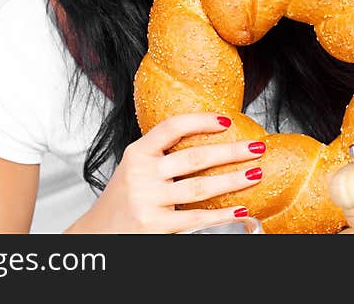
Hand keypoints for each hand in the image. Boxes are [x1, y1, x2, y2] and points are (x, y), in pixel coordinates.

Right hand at [67, 113, 264, 233]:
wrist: (96, 234)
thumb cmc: (123, 199)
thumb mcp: (134, 168)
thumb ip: (160, 155)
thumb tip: (207, 139)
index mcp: (137, 153)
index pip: (171, 128)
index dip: (201, 121)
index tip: (227, 120)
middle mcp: (140, 173)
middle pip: (194, 157)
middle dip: (230, 152)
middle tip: (256, 147)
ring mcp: (147, 200)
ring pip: (200, 187)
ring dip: (233, 180)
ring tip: (256, 174)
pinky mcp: (154, 225)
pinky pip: (196, 218)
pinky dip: (222, 214)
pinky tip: (240, 210)